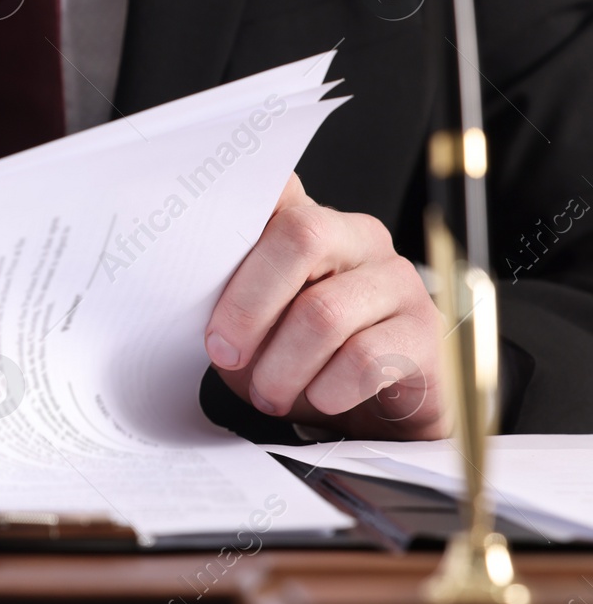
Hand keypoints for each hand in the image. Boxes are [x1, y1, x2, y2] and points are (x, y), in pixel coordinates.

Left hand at [204, 174, 448, 438]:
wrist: (374, 417)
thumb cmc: (302, 361)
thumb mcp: (253, 326)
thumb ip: (226, 292)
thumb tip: (178, 284)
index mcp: (309, 223)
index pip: (276, 187)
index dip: (238, 201)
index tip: (200, 234)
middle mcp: (358, 237)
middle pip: (301, 236)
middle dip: (249, 306)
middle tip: (225, 354)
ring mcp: (397, 281)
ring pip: (324, 312)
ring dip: (282, 366)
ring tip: (269, 395)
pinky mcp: (425, 332)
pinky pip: (364, 358)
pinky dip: (327, 388)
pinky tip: (320, 399)